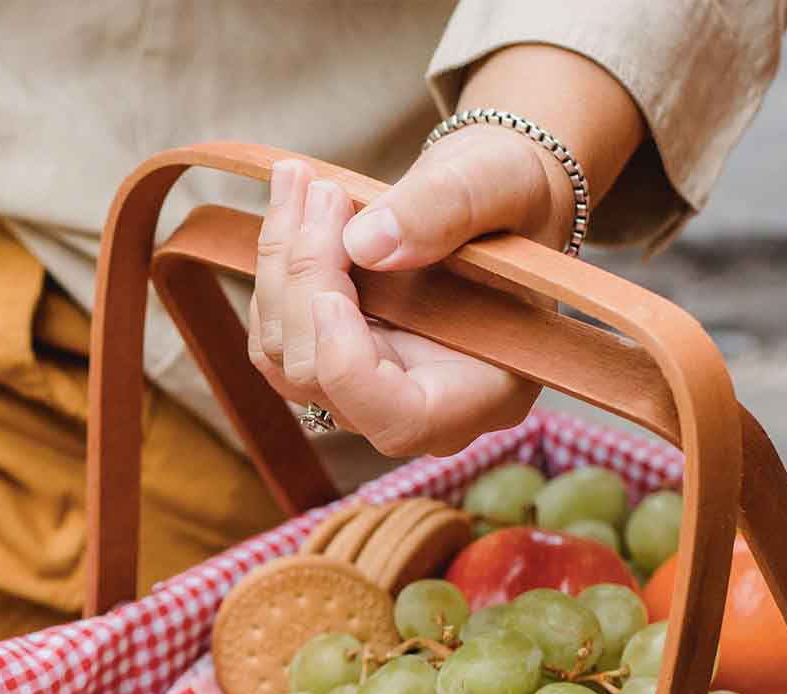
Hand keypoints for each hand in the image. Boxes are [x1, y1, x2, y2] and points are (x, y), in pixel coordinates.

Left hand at [247, 130, 571, 457]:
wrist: (488, 194)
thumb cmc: (512, 192)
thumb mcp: (498, 179)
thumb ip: (444, 208)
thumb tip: (365, 244)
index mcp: (486, 391)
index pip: (400, 420)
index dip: (347, 367)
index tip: (329, 294)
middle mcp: (419, 406)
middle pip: (322, 377)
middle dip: (306, 280)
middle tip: (323, 191)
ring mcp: (366, 388)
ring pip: (285, 355)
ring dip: (279, 265)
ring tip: (300, 181)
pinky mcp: (329, 359)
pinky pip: (275, 331)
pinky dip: (274, 266)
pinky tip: (293, 203)